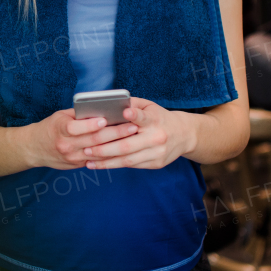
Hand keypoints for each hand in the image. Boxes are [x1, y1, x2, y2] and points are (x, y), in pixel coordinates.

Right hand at [24, 109, 141, 169]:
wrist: (34, 149)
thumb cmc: (50, 128)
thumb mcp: (60, 116)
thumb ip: (79, 114)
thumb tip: (102, 109)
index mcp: (60, 129)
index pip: (77, 128)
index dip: (92, 124)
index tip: (106, 119)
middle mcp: (66, 145)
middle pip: (94, 140)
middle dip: (115, 133)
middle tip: (131, 126)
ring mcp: (72, 157)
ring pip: (99, 152)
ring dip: (117, 145)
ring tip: (132, 137)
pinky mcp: (77, 165)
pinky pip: (97, 159)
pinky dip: (110, 154)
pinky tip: (124, 148)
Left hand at [80, 97, 198, 169]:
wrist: (184, 134)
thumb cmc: (159, 117)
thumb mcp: (150, 106)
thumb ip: (132, 104)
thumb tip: (110, 104)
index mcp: (155, 119)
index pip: (144, 117)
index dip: (135, 115)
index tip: (125, 112)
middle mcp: (157, 137)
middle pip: (128, 145)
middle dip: (104, 148)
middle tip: (86, 149)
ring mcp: (157, 152)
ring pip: (127, 160)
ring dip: (106, 162)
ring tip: (88, 160)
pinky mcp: (156, 164)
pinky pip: (132, 166)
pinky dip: (115, 165)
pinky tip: (101, 164)